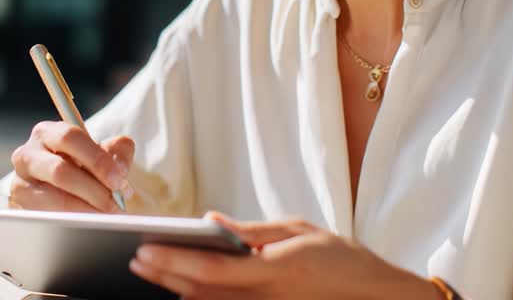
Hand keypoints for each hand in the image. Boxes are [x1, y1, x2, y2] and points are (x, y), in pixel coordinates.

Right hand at [7, 121, 134, 213]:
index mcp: (48, 133)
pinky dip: (73, 222)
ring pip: (54, 198)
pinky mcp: (19, 208)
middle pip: (60, 171)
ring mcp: (20, 183)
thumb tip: (120, 168)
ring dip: (86, 210)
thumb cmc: (82, 168)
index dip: (97, 159)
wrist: (60, 192)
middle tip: (115, 203)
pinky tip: (89, 223)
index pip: (70, 137)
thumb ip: (117, 152)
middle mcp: (27, 154)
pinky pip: (48, 218)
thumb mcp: (101, 154)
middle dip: (94, 189)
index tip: (119, 179)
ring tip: (106, 216)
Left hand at [128, 211, 441, 299]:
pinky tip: (183, 292)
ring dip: (176, 291)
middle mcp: (265, 298)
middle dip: (164, 275)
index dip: (174, 259)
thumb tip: (211, 221)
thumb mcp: (298, 230)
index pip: (212, 268)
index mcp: (273, 269)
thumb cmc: (341, 257)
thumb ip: (252, 230)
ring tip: (150, 273)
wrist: (377, 296)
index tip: (145, 248)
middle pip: (202, 292)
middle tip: (135, 260)